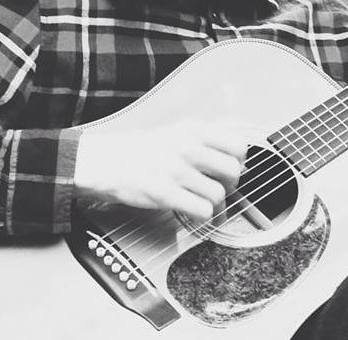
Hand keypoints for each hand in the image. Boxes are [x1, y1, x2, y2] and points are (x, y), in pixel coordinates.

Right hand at [74, 121, 246, 220]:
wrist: (108, 161)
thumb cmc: (146, 149)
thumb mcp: (179, 131)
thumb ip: (207, 140)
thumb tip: (236, 156)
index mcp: (194, 130)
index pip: (238, 146)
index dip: (239, 162)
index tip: (231, 170)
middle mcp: (188, 147)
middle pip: (234, 171)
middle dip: (231, 186)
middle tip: (221, 190)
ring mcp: (177, 170)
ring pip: (219, 194)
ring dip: (216, 205)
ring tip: (205, 204)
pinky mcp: (165, 193)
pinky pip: (202, 210)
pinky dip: (203, 216)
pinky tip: (194, 212)